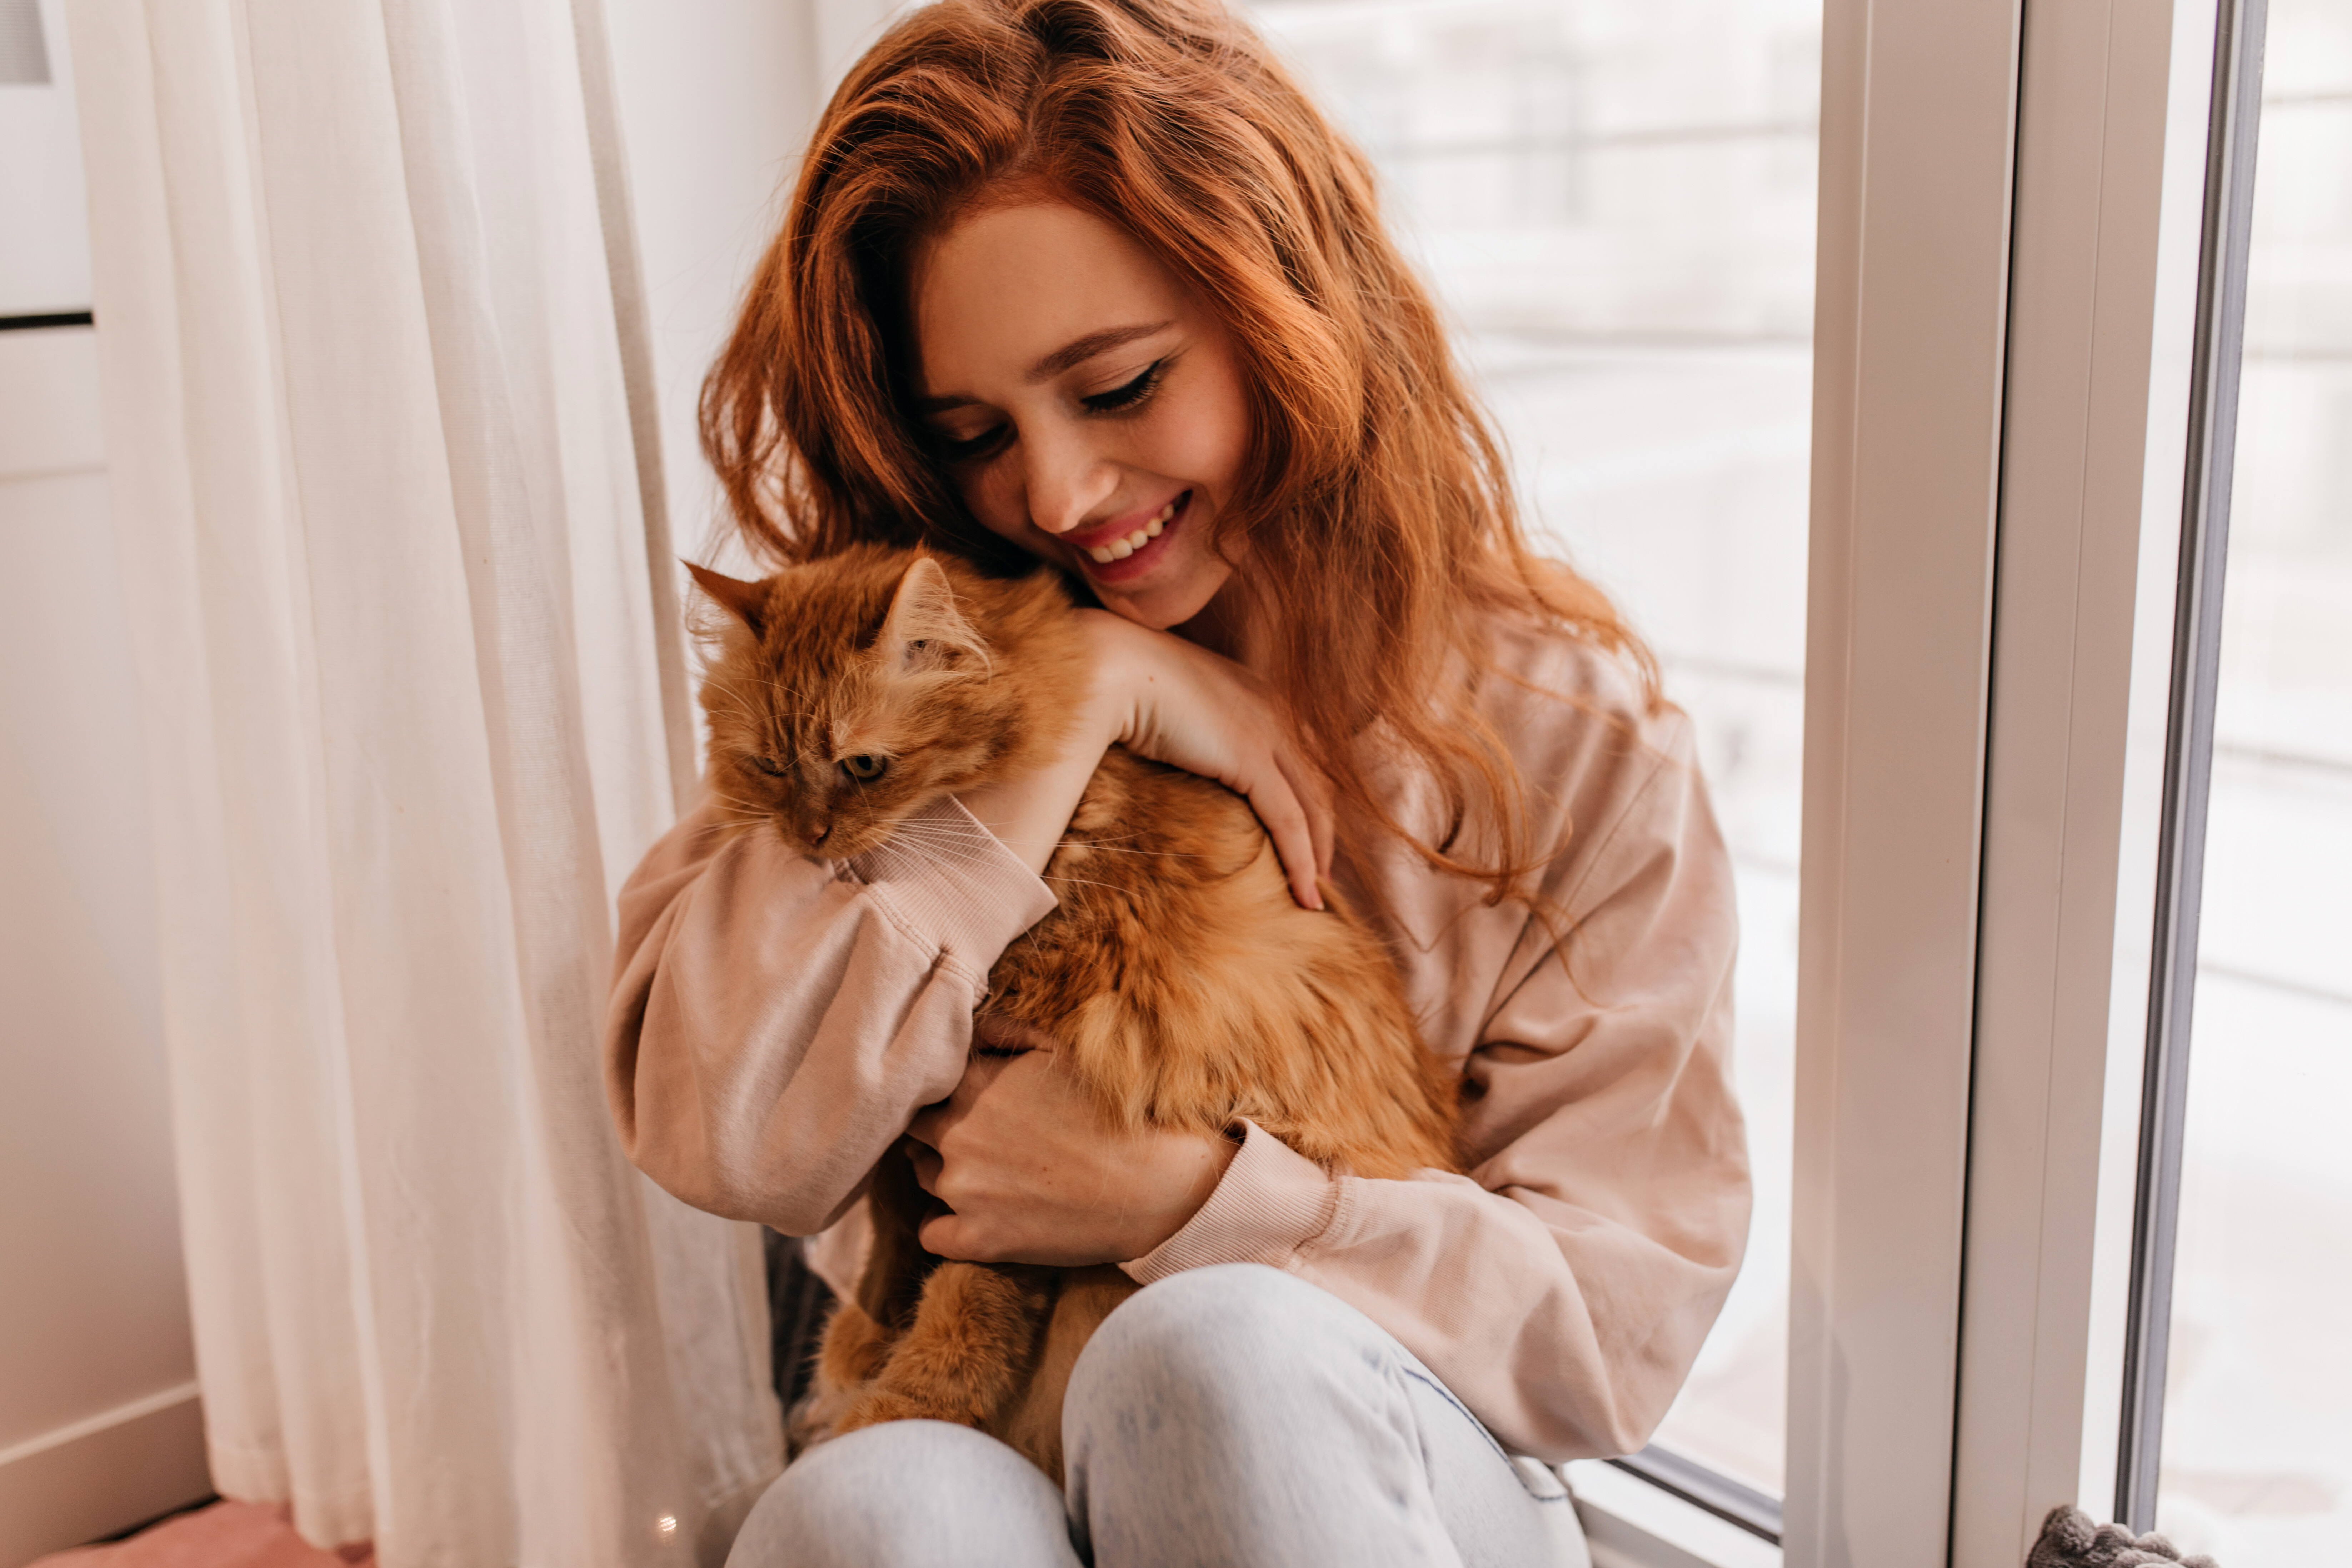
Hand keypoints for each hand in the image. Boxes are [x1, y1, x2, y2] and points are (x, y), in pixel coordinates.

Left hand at [905, 1043, 1237, 1265]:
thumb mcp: (1061, 1053)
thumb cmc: (1113, 1112)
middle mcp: (957, 1135)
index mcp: (972, 1084)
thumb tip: (971, 1027)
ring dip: (943, 1171)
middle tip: (971, 1134)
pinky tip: (973, 1215)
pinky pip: (931, 1233)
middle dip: (935, 1128)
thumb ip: (1005, 1032)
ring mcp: (964, 1190)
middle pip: (912, 1127)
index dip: (940, 1088)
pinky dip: (945, 1225)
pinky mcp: (979, 1239)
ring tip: (988, 1171)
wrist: (1156, 1182)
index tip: (963, 1097)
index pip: (921, 1080)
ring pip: (921, 1175)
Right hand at [953, 609, 1333, 908]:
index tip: (1307, 841)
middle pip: (1316, 784)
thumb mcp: (1173, 710)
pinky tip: (1305, 893)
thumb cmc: (1124, 687)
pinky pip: (1289, 821)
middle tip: (1320, 877)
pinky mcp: (1251, 759)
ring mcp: (1267, 732)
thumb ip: (1191, 733)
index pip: (1301, 759)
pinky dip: (1301, 860)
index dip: (1309, 803)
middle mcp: (1274, 710)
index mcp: (1258, 695)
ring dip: (1318, 855)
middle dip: (1324, 835)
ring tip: (1313, 895)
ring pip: (1312, 807)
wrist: (1110, 667)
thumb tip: (1178, 761)